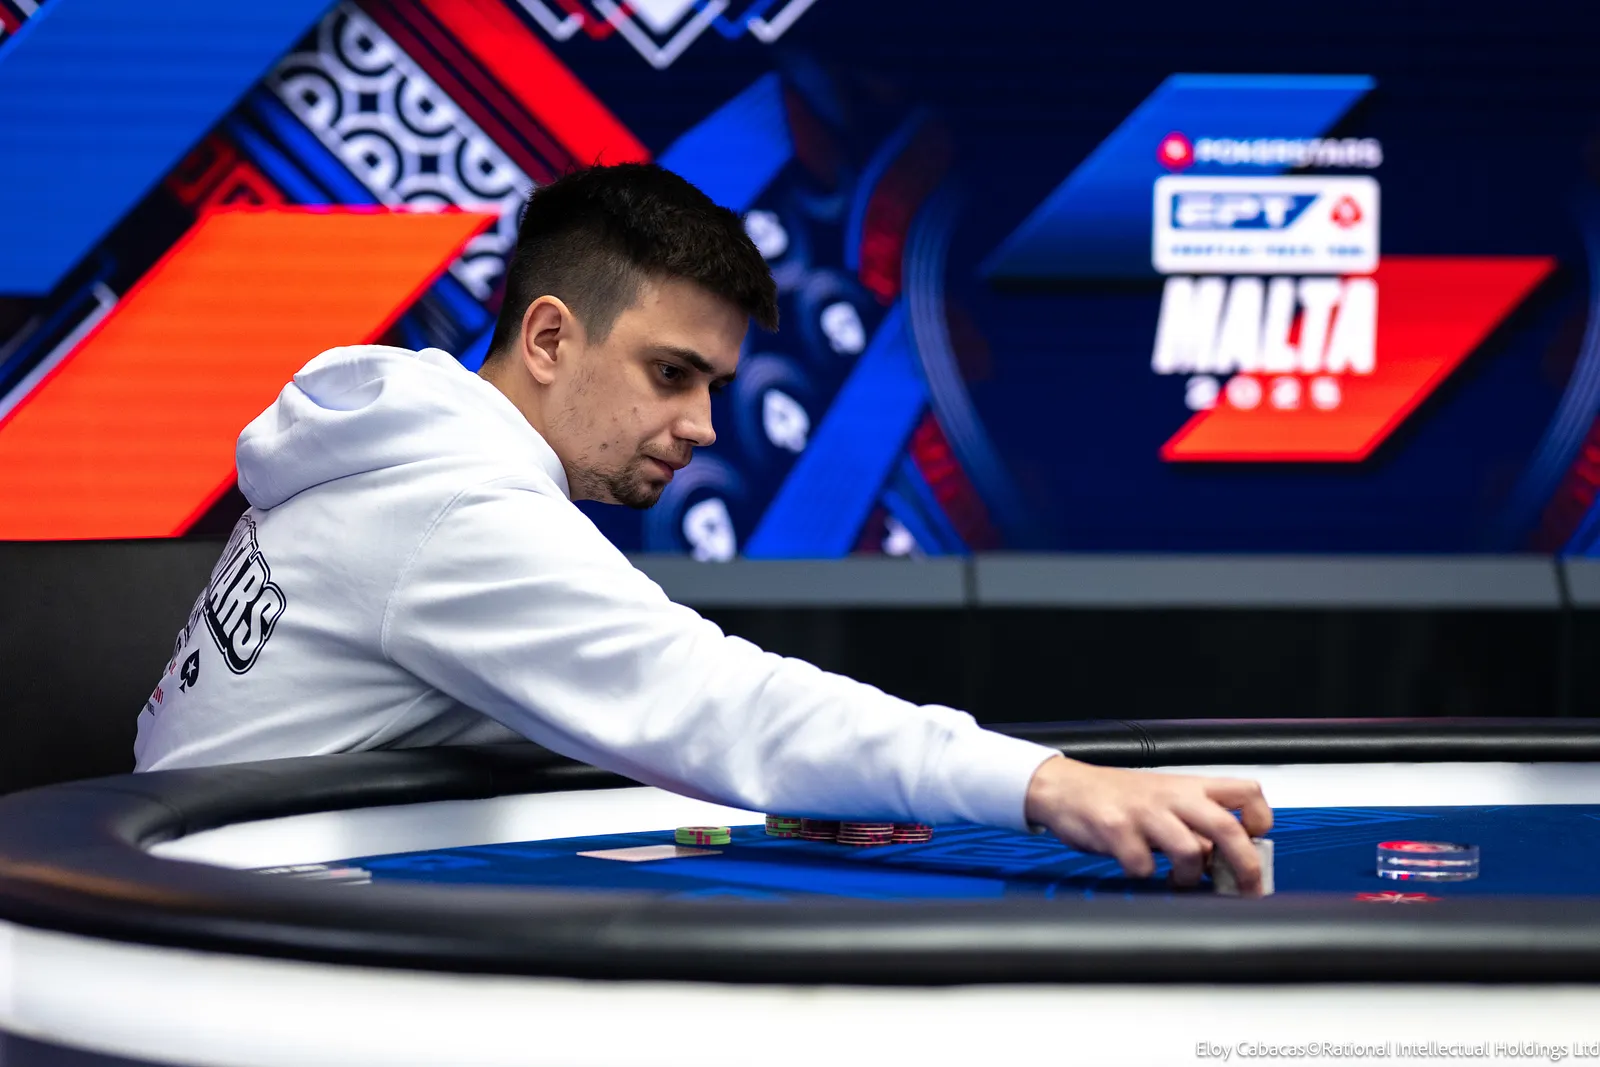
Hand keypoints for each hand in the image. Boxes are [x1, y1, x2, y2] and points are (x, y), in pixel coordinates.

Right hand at [1024, 756, 1273, 894]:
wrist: (1064, 786)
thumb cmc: (1117, 796)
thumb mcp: (1163, 799)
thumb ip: (1194, 822)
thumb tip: (1226, 860)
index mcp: (1189, 786)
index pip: (1246, 792)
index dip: (1260, 820)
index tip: (1256, 842)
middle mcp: (1172, 796)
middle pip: (1228, 828)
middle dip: (1246, 866)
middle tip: (1246, 889)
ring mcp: (1144, 812)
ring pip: (1191, 851)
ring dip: (1190, 877)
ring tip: (1179, 881)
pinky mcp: (1116, 829)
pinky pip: (1143, 865)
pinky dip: (1144, 875)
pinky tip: (1137, 868)